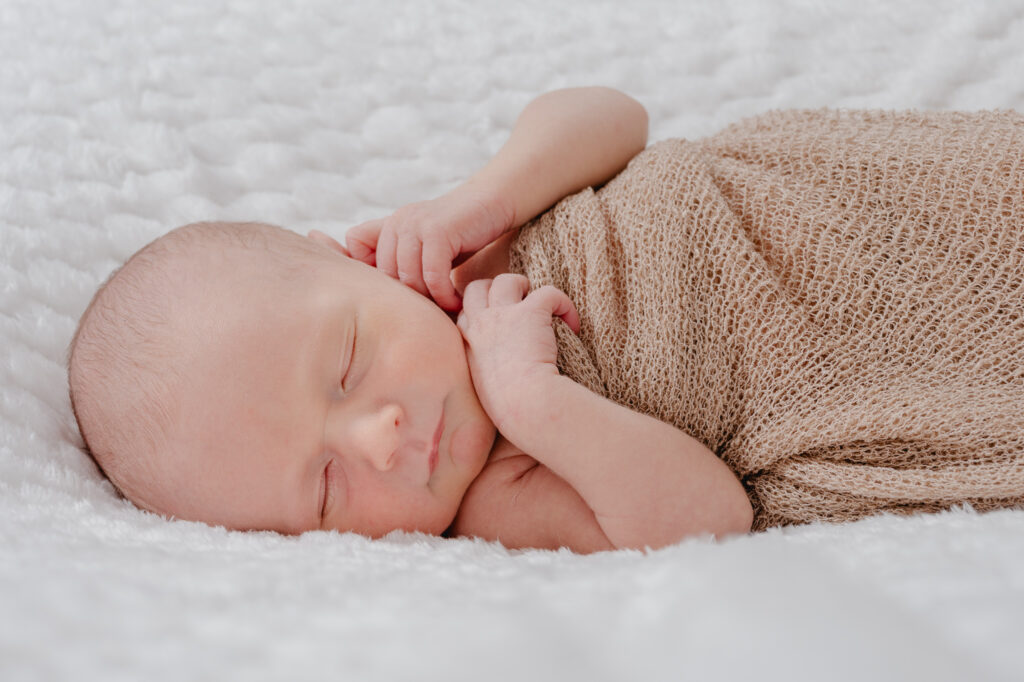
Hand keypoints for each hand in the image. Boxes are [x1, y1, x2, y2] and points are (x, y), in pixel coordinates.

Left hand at [344, 185, 514, 310]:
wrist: (493, 204)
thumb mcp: (424, 246)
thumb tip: (377, 296)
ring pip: (409, 278)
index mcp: (389, 226)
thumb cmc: (460, 234)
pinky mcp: (437, 231)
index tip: (407, 296)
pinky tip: (457, 301)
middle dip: (410, 299)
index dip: (378, 281)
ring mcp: (415, 224)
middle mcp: (397, 222)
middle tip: (432, 310)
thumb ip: (401, 259)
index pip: (358, 256)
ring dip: (430, 301)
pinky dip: (445, 294)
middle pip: (386, 276)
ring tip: (447, 308)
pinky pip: (433, 275)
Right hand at [456, 274, 579, 430]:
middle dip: (495, 289)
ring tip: (543, 305)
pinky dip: (564, 303)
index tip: (498, 325)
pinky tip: (572, 323)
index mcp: (466, 343)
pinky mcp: (531, 311)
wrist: (524, 405)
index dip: (480, 313)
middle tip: (517, 302)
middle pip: (477, 287)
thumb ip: (488, 373)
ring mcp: (504, 314)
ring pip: (509, 279)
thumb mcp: (485, 389)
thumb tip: (507, 373)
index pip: (464, 313)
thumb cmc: (509, 407)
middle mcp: (480, 324)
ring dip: (525, 287)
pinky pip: (549, 291)